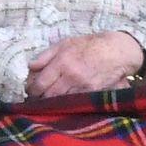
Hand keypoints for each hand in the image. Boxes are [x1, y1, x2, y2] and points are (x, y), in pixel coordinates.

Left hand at [25, 31, 143, 98]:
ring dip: (53, 102)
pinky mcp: (92, 93)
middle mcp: (71, 75)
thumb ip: (46, 55)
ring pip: (61, 101)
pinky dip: (67, 103)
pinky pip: (75, 102)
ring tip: (48, 100)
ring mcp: (83, 86)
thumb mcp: (65, 43)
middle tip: (36, 98)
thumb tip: (30, 67)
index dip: (32, 90)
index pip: (41, 83)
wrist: (116, 51)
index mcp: (62, 62)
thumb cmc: (89, 45)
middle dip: (40, 98)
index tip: (29, 91)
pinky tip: (64, 100)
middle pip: (49, 95)